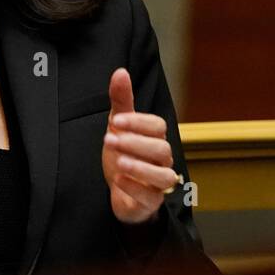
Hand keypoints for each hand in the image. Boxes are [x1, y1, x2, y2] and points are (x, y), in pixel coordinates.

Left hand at [102, 68, 179, 224]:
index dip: (139, 123)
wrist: (120, 192)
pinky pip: (150, 197)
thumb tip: (120, 72)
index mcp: (155, 138)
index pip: (158, 126)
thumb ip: (121, 101)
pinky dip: (135, 188)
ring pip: (163, 175)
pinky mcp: (150, 202)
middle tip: (110, 139)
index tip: (115, 121)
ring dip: (141, 167)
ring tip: (119, 162)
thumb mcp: (118, 126)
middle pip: (161, 148)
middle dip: (136, 143)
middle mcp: (162, 160)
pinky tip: (119, 180)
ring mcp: (158, 182)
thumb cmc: (123, 155)